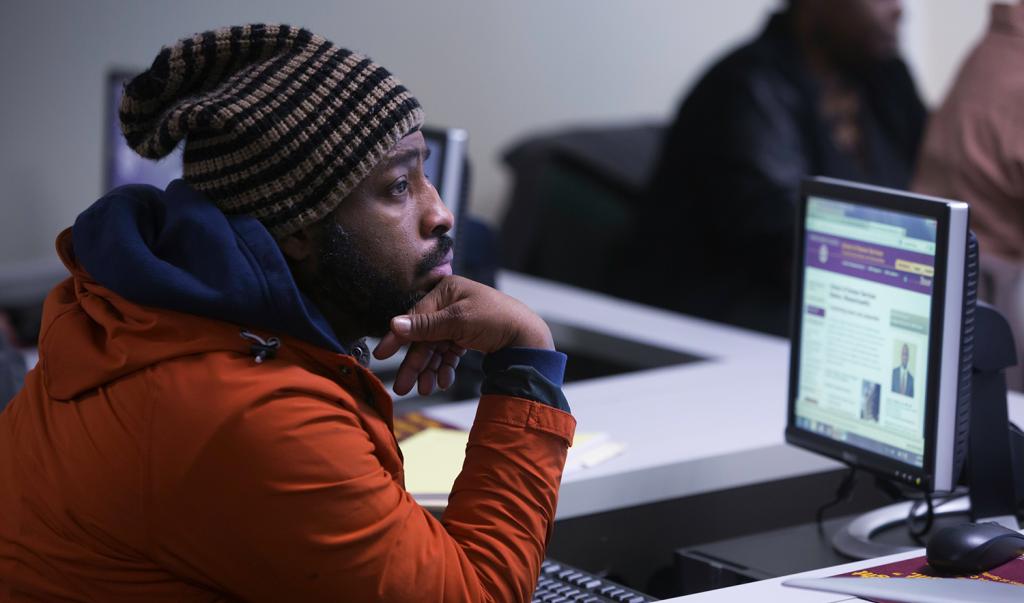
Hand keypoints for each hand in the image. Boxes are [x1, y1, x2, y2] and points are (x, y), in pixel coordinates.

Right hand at [373, 276, 553, 395]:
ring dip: (429, 370)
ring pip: (435, 348)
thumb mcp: (459, 321)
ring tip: (426, 389)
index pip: (415, 316)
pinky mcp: (465, 336)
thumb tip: (393, 325)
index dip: (398, 338)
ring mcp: (457, 321)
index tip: (381, 355)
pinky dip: (444, 368)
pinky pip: (448, 353)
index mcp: (446, 291)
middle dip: (415, 363)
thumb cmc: (497, 319)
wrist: (528, 337)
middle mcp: (449, 304)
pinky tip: (443, 382)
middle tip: (403, 388)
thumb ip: (426, 325)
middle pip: (424, 337)